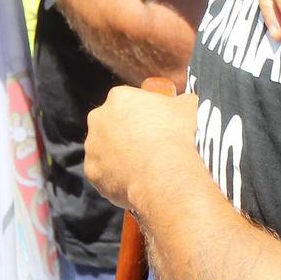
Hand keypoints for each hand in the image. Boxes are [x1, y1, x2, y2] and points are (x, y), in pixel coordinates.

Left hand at [85, 87, 202, 210]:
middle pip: (111, 123)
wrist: (166, 176)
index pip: (127, 101)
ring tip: (143, 166)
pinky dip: (116, 177)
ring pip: (105, 149)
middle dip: (125, 133)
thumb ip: (182, 100)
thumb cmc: (176, 138)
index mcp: (119, 98)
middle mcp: (99, 119)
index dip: (142, 113)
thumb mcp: (188, 108)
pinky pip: (104, 173)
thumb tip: (186, 100)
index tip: (154, 124)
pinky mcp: (92, 172)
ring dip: (119, 156)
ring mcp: (93, 147)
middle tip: (148, 145)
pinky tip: (135, 180)